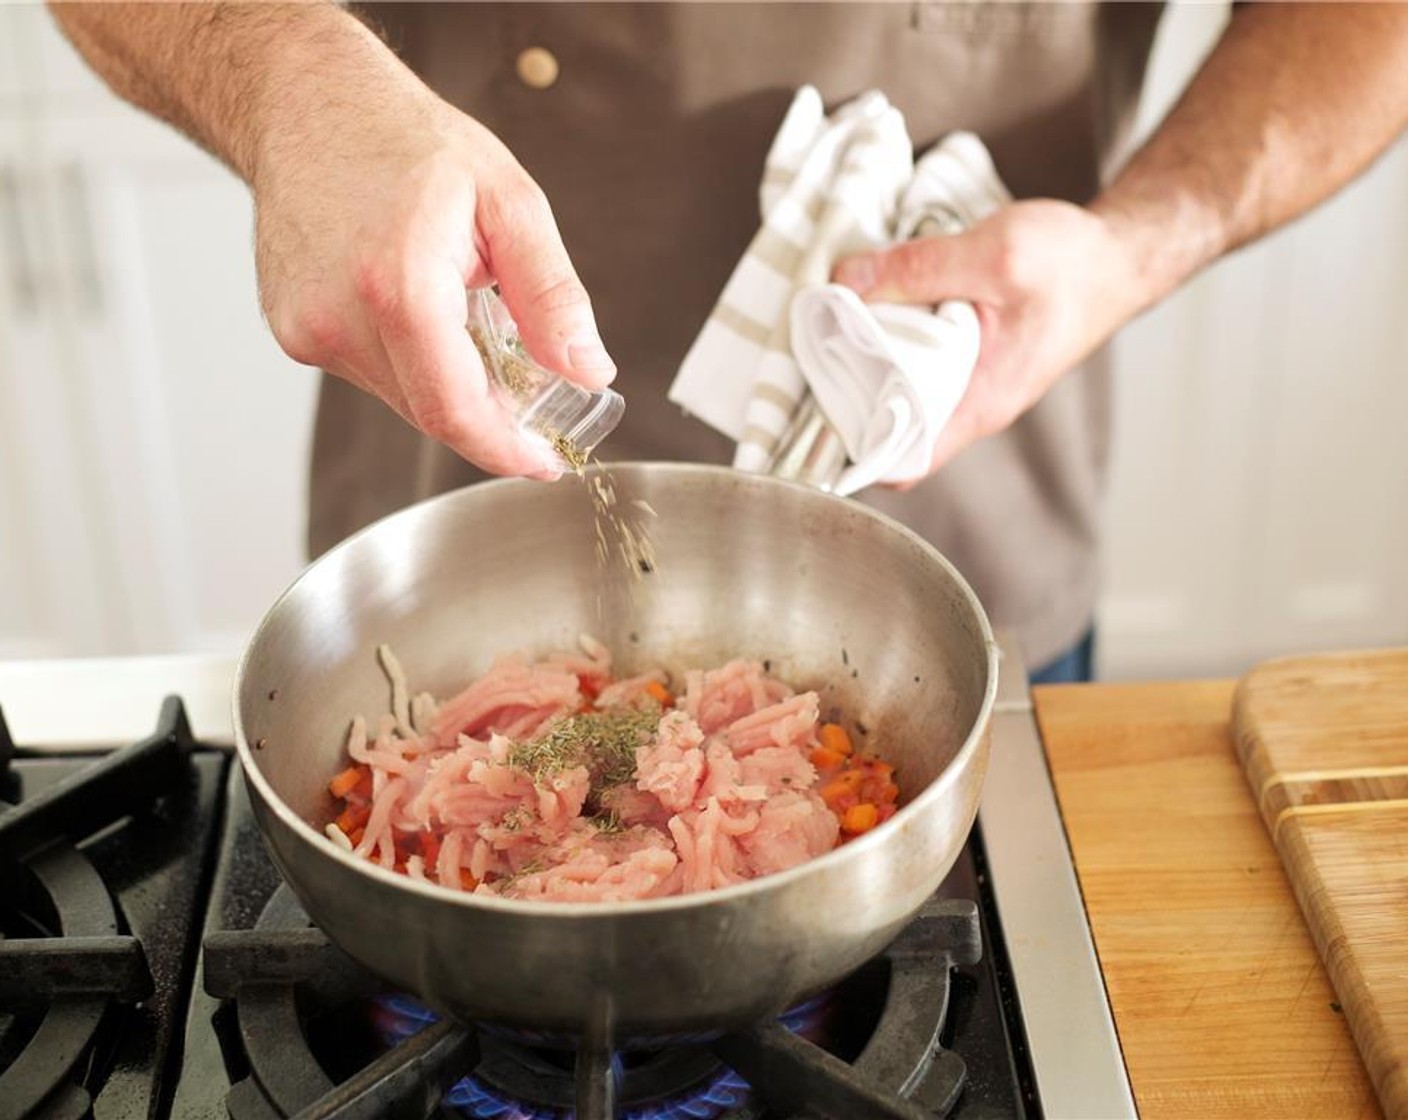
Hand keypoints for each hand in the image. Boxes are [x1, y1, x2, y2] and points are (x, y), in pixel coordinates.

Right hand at [253, 88, 614, 478]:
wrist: (306, 102)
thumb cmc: (403, 139)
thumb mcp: (509, 202)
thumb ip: (553, 295)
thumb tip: (588, 368)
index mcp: (398, 286)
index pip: (457, 412)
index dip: (507, 450)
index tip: (544, 461)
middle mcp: (339, 318)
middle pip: (432, 414)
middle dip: (490, 420)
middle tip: (532, 400)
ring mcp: (308, 329)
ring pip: (402, 400)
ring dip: (451, 386)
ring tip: (473, 323)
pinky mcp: (293, 332)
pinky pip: (371, 374)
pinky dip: (412, 363)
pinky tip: (424, 311)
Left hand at [833, 200, 1142, 480]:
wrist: (1120, 255)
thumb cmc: (1075, 266)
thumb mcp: (996, 254)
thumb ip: (919, 267)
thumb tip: (845, 280)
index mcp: (977, 403)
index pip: (902, 461)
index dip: (853, 446)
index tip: (813, 405)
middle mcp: (966, 403)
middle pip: (884, 419)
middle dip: (843, 385)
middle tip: (810, 338)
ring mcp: (964, 379)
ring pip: (893, 383)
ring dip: (860, 352)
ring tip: (830, 312)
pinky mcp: (962, 352)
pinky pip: (909, 354)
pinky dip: (885, 330)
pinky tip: (868, 296)